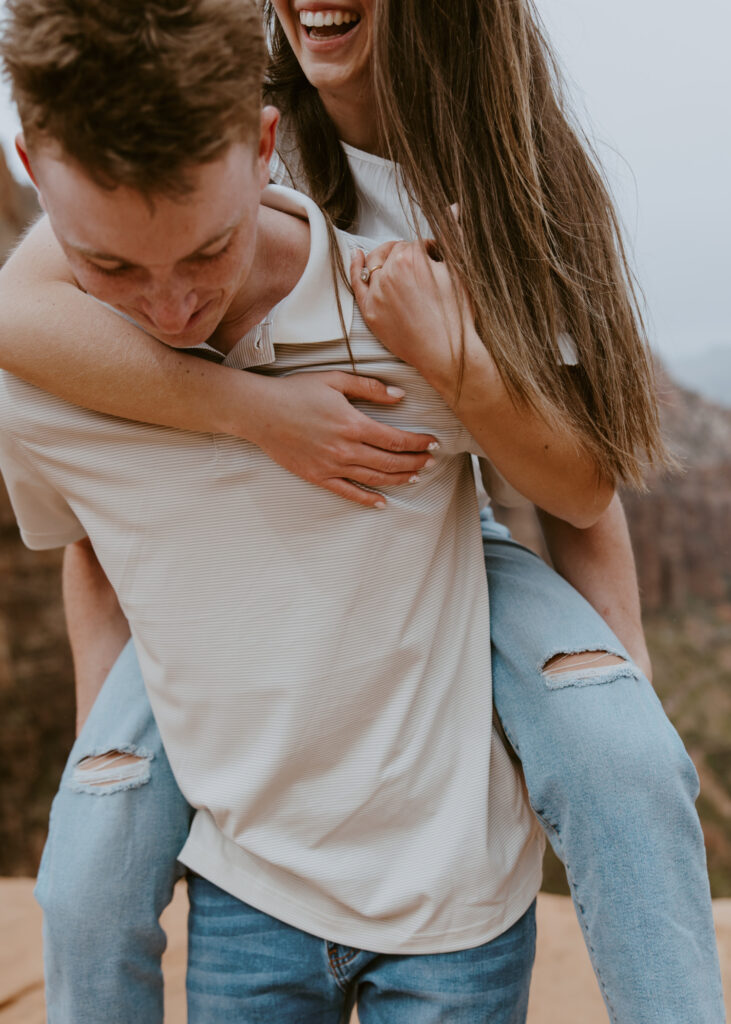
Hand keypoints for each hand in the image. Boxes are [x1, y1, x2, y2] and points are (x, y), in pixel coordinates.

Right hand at [247, 371, 437, 508]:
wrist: (259, 412)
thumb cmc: (296, 392)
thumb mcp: (335, 380)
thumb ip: (370, 388)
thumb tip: (400, 396)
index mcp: (353, 424)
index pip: (396, 440)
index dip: (418, 443)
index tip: (433, 443)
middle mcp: (345, 450)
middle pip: (390, 462)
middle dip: (415, 463)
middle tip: (431, 462)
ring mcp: (331, 466)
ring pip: (374, 479)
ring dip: (399, 479)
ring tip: (416, 477)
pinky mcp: (317, 477)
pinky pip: (347, 493)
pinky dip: (367, 499)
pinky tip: (382, 503)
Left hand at [351, 242, 475, 400]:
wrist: (446, 353)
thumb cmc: (457, 315)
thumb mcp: (460, 271)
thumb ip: (454, 235)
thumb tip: (455, 206)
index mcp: (411, 258)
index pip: (417, 244)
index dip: (429, 251)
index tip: (436, 259)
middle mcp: (389, 273)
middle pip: (395, 251)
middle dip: (407, 253)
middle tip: (419, 263)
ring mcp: (377, 293)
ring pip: (376, 264)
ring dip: (385, 258)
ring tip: (395, 260)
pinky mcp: (370, 312)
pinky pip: (357, 284)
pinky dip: (355, 266)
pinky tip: (357, 254)